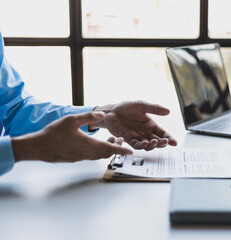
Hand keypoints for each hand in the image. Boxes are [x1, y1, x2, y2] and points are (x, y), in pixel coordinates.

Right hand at [12, 112, 132, 161]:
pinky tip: (95, 144)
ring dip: (107, 149)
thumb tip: (103, 115)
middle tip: (120, 141)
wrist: (39, 147)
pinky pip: (91, 156)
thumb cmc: (54, 134)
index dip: (122, 150)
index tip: (130, 152)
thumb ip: (89, 117)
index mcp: (89, 145)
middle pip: (106, 153)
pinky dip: (98, 151)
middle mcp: (87, 154)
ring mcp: (81, 157)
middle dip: (115, 147)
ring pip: (99, 155)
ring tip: (110, 140)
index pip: (110, 149)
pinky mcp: (75, 158)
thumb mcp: (72, 120)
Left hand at [90, 100, 176, 150]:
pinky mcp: (128, 139)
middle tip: (165, 142)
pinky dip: (141, 146)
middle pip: (157, 141)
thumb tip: (168, 111)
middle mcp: (145, 132)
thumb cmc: (126, 107)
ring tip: (155, 141)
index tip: (174, 142)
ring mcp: (137, 137)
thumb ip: (154, 108)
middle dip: (162, 143)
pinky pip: (136, 145)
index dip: (169, 138)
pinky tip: (145, 144)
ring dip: (152, 145)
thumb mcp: (142, 105)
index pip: (162, 133)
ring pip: (148, 145)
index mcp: (150, 125)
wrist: (112, 111)